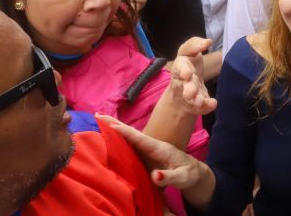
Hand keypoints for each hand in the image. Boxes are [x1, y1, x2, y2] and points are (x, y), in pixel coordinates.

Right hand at [95, 114, 209, 189]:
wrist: (193, 173)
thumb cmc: (188, 174)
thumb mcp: (182, 177)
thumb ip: (169, 177)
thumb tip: (154, 176)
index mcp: (160, 148)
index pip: (140, 138)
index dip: (126, 131)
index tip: (111, 123)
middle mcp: (152, 146)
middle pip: (131, 133)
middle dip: (115, 124)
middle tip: (97, 114)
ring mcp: (148, 150)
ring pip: (129, 138)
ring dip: (114, 129)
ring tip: (99, 120)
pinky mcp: (145, 155)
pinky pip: (130, 146)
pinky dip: (119, 139)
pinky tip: (109, 136)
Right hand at [169, 37, 216, 115]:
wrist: (183, 90)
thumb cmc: (188, 66)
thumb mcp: (188, 52)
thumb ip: (194, 45)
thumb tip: (207, 41)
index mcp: (180, 67)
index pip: (179, 67)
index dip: (182, 70)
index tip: (187, 74)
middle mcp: (182, 82)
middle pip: (184, 86)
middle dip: (188, 89)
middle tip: (190, 93)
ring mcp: (188, 95)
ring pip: (191, 99)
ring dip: (195, 100)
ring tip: (200, 102)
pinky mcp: (195, 105)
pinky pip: (200, 107)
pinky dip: (206, 106)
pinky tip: (212, 104)